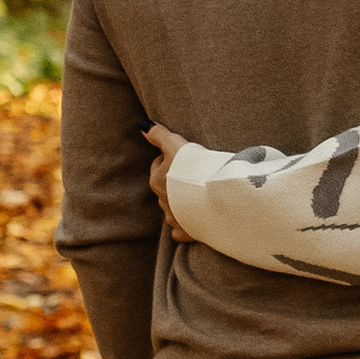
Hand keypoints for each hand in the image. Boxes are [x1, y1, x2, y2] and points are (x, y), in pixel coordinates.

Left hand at [143, 121, 194, 241]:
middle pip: (166, 187)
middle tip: (194, 174)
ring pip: (173, 209)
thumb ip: (159, 135)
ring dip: (182, 203)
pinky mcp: (188, 232)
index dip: (171, 158)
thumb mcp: (176, 145)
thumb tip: (143, 126)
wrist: (216, 197)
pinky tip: (196, 221)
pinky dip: (187, 226)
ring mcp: (175, 218)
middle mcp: (162, 201)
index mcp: (157, 180)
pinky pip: (182, 231)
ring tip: (199, 194)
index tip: (185, 157)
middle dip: (175, 182)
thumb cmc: (195, 170)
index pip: (158, 165)